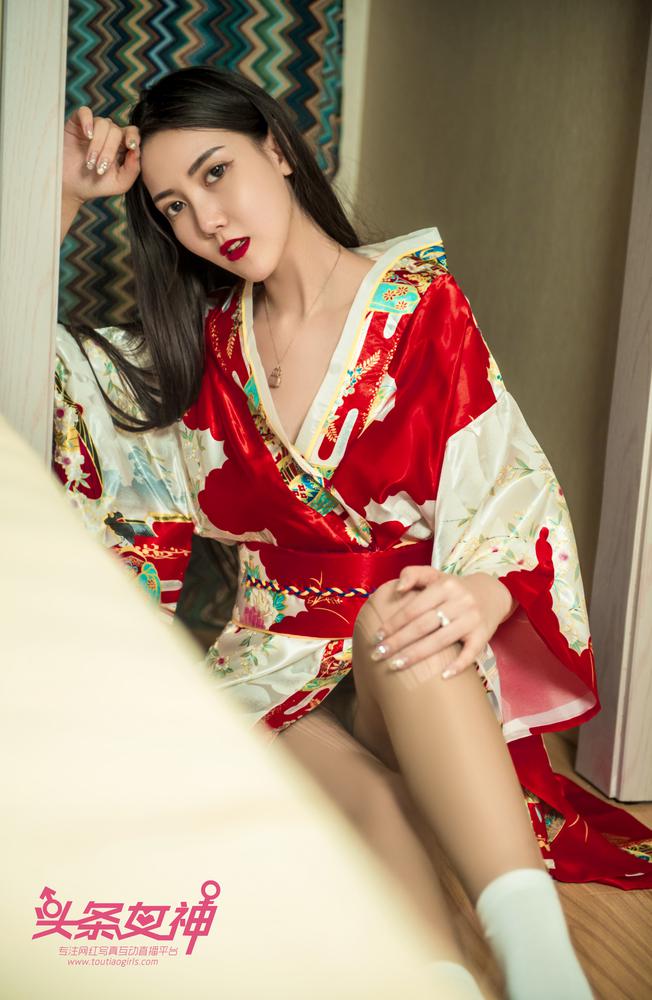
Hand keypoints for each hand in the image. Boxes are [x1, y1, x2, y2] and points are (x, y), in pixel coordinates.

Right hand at [62, 106, 140, 205]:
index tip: (130, 146)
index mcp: (122, 146)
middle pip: (116, 131)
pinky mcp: (77, 123)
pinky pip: (85, 112)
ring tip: (90, 162)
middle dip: (109, 151)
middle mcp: (109, 134)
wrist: (71, 187)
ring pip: (103, 124)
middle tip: (100, 168)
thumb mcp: (119, 183)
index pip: (133, 133)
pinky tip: (88, 135)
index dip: (133, 137)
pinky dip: (87, 121)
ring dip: (98, 144)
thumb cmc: (97, 185)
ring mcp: (94, 127)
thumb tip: (136, 151)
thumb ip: (133, 170)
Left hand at [370, 567, 514, 678]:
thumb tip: (397, 589)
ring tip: (395, 665)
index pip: (413, 608)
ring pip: (441, 641)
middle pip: (423, 626)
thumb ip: (413, 574)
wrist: (491, 593)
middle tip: (378, 655)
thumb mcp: (435, 575)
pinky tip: (442, 676)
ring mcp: (472, 619)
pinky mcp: (484, 635)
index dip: (393, 623)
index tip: (376, 637)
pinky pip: (470, 653)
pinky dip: (457, 665)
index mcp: (445, 586)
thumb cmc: (454, 588)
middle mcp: (460, 601)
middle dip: (398, 642)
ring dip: (416, 655)